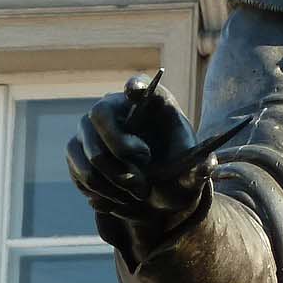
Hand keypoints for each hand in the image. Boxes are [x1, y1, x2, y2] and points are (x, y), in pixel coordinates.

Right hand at [66, 74, 213, 235]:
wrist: (154, 192)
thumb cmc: (176, 171)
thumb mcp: (192, 173)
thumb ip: (200, 170)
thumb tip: (207, 165)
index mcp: (150, 103)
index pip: (139, 84)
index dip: (135, 86)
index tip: (137, 91)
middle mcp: (114, 107)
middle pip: (99, 116)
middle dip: (120, 152)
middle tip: (142, 179)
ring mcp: (89, 128)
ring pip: (89, 154)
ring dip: (114, 183)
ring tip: (137, 194)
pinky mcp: (76, 152)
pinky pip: (80, 174)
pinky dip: (101, 193)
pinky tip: (120, 197)